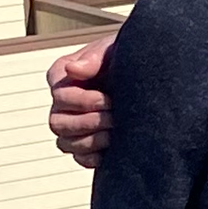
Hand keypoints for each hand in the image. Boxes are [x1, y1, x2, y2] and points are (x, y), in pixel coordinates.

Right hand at [47, 35, 118, 168]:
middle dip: (89, 122)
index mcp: (62, 77)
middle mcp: (61, 103)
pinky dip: (93, 158)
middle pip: (57, 123)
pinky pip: (79, 158)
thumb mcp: (114, 50)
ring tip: (117, 133)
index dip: (85, 101)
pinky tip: (110, 150)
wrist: (150, 75)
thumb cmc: (127, 57)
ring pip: (66, 143)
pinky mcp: (85, 144)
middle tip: (116, 119)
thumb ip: (94, 58)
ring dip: (92, 141)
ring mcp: (71, 125)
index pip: (60, 95)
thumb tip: (72, 69)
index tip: (110, 99)